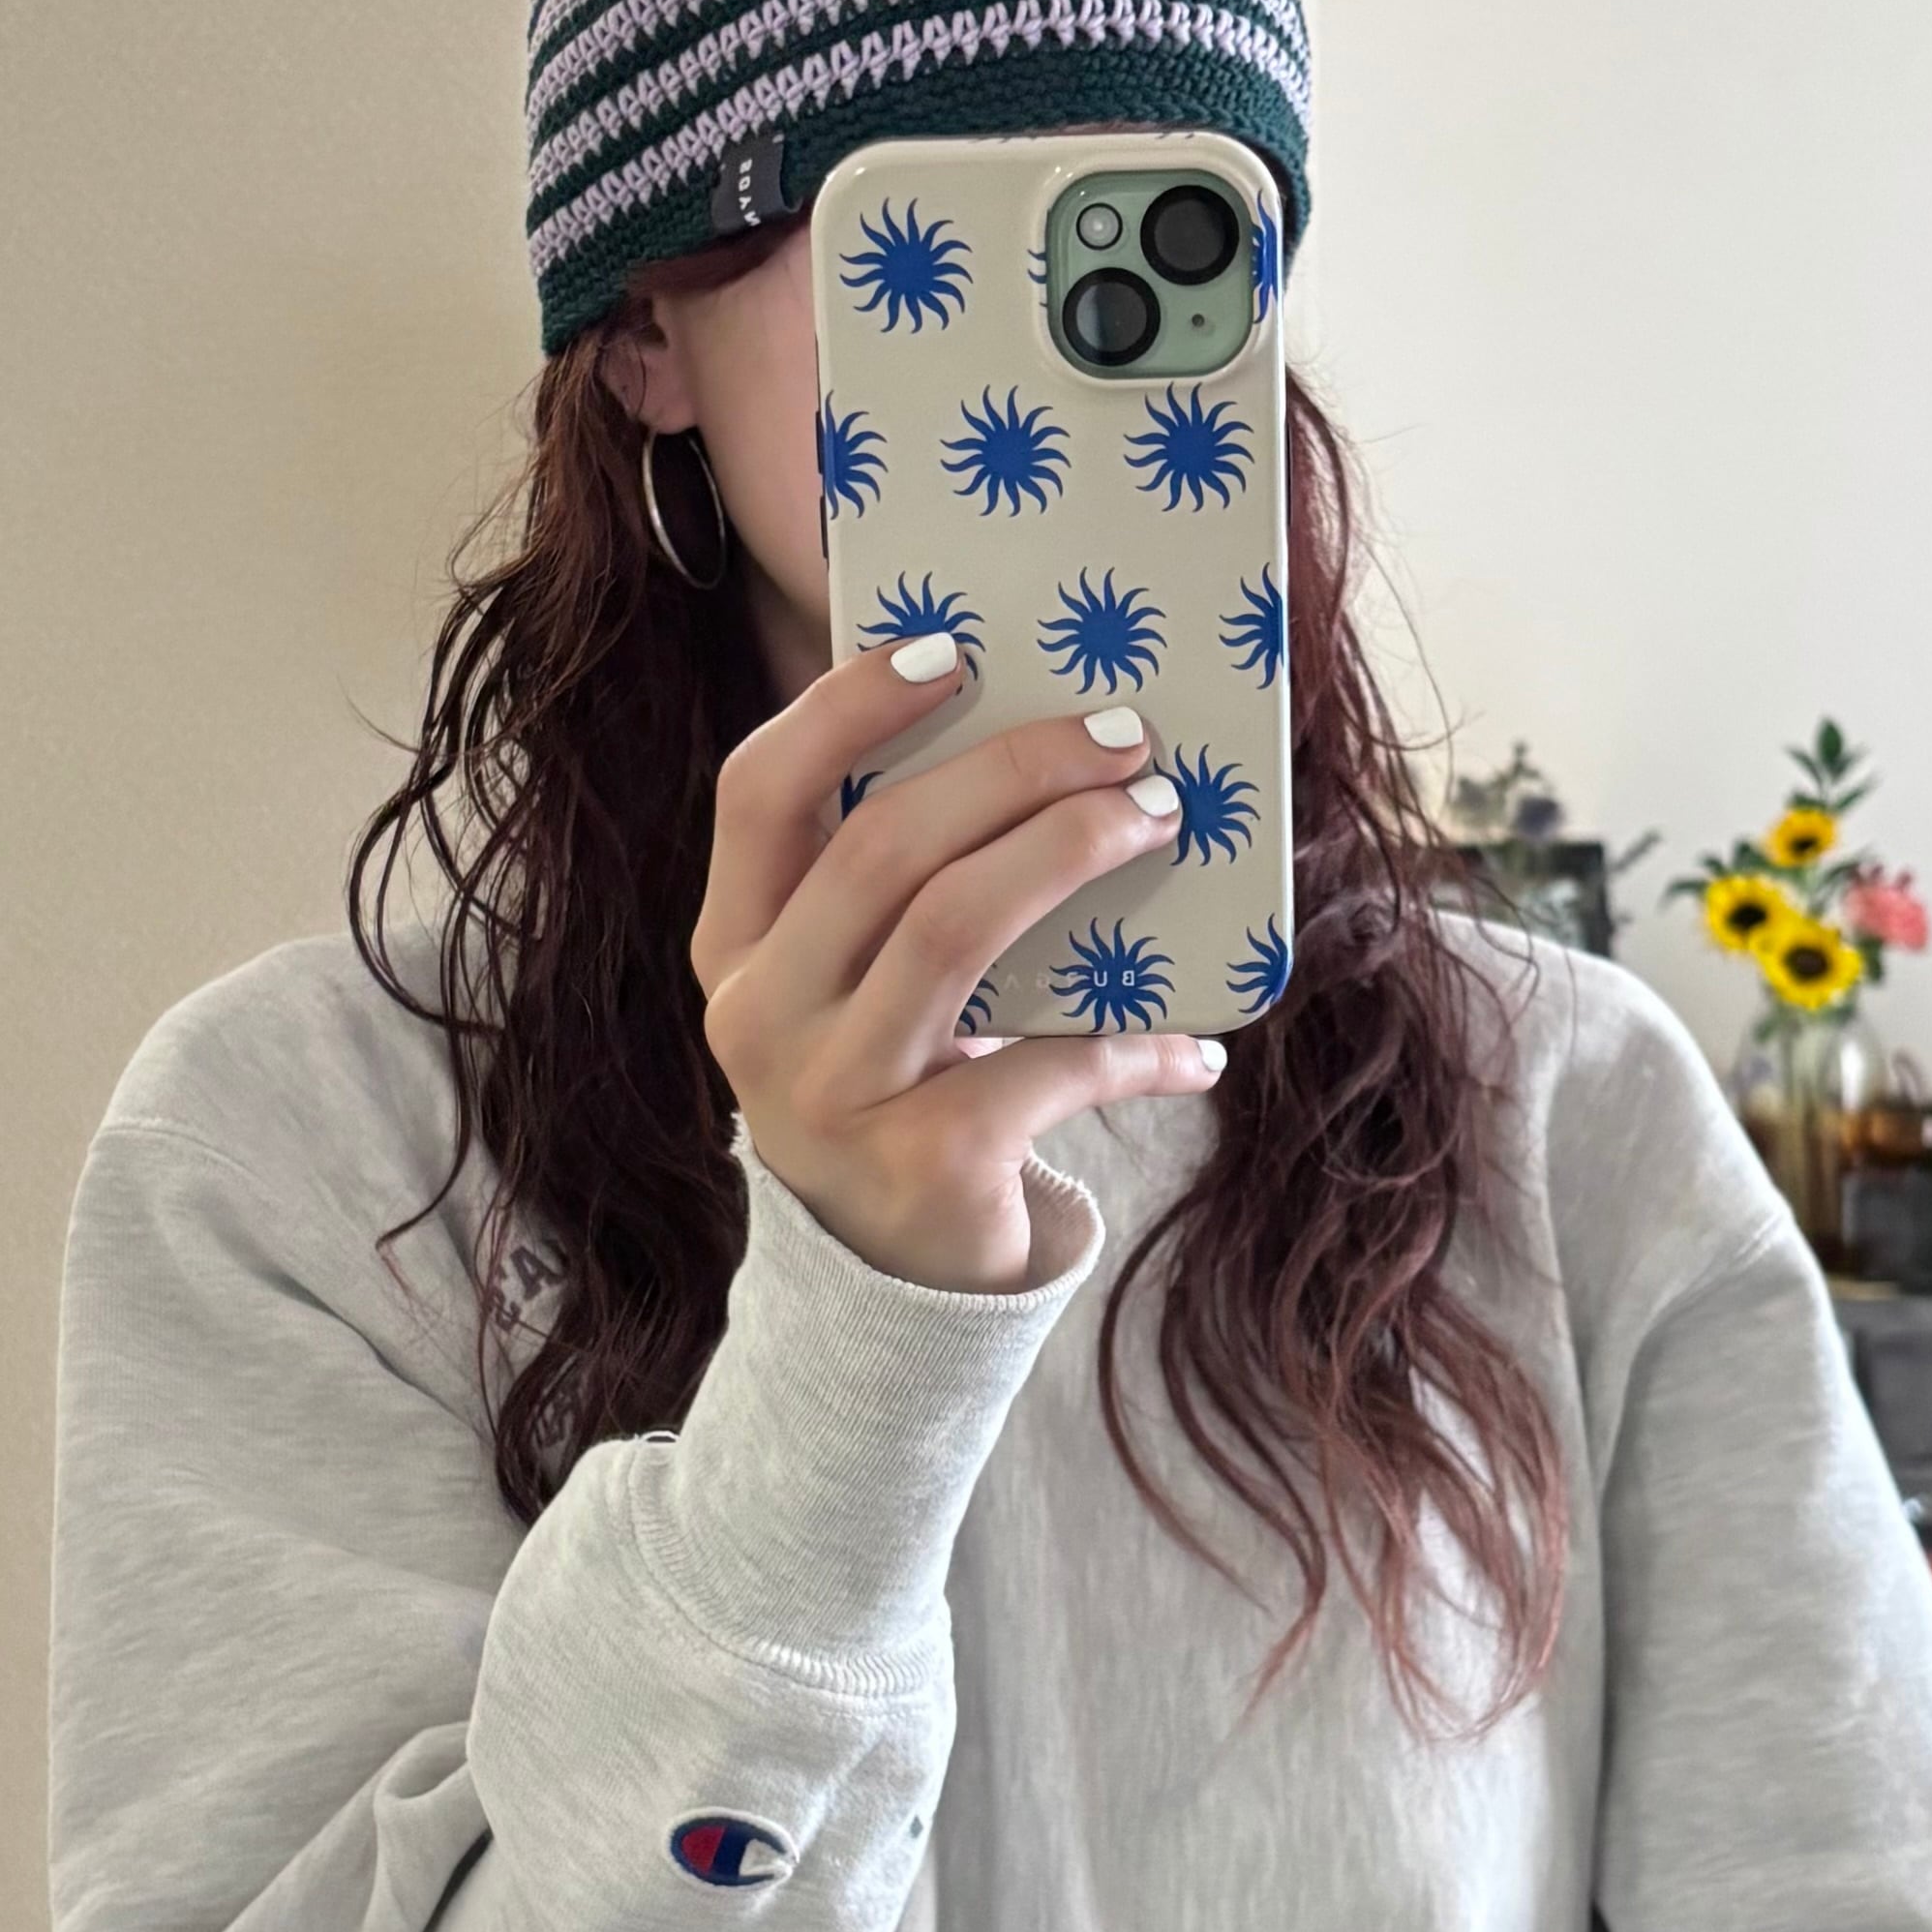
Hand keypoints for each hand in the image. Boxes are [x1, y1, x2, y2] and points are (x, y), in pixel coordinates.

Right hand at [689, 631, 1226, 1292]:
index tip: (950, 650)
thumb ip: (898, 879)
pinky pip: (1044, 1065)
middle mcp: (758, 1016)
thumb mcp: (861, 978)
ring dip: (1068, 854)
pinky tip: (1195, 1044)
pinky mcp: (921, 1167)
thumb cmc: (900, 1075)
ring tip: (1155, 818)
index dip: (845, 709)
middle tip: (1121, 735)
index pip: (759, 791)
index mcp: (736, 944)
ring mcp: (830, 1097)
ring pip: (951, 932)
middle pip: (880, 847)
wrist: (894, 1281)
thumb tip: (1046, 732)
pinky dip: (1132, 1044)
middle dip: (1012, 772)